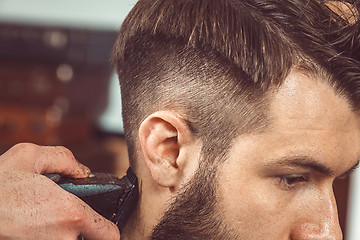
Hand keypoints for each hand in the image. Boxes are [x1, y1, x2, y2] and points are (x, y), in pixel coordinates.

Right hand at [0, 143, 119, 239]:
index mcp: (70, 214)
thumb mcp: (28, 156)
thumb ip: (64, 159)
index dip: (106, 228)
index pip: (110, 235)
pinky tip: (34, 228)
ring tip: (44, 221)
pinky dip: (48, 237)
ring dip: (63, 234)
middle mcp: (63, 239)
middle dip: (83, 231)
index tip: (100, 223)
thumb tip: (82, 172)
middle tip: (64, 218)